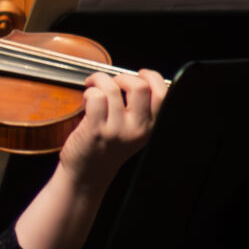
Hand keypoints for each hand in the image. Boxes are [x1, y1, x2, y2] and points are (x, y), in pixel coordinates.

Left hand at [53, 68, 166, 188]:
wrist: (87, 174)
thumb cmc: (106, 148)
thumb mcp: (132, 131)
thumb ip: (138, 110)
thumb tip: (135, 78)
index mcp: (150, 126)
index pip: (162, 94)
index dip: (151, 77)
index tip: (139, 74)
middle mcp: (137, 128)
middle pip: (140, 86)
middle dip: (121, 77)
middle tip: (110, 82)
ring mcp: (116, 130)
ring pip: (112, 88)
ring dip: (99, 80)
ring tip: (92, 86)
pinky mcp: (96, 130)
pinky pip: (95, 97)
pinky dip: (88, 91)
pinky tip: (86, 98)